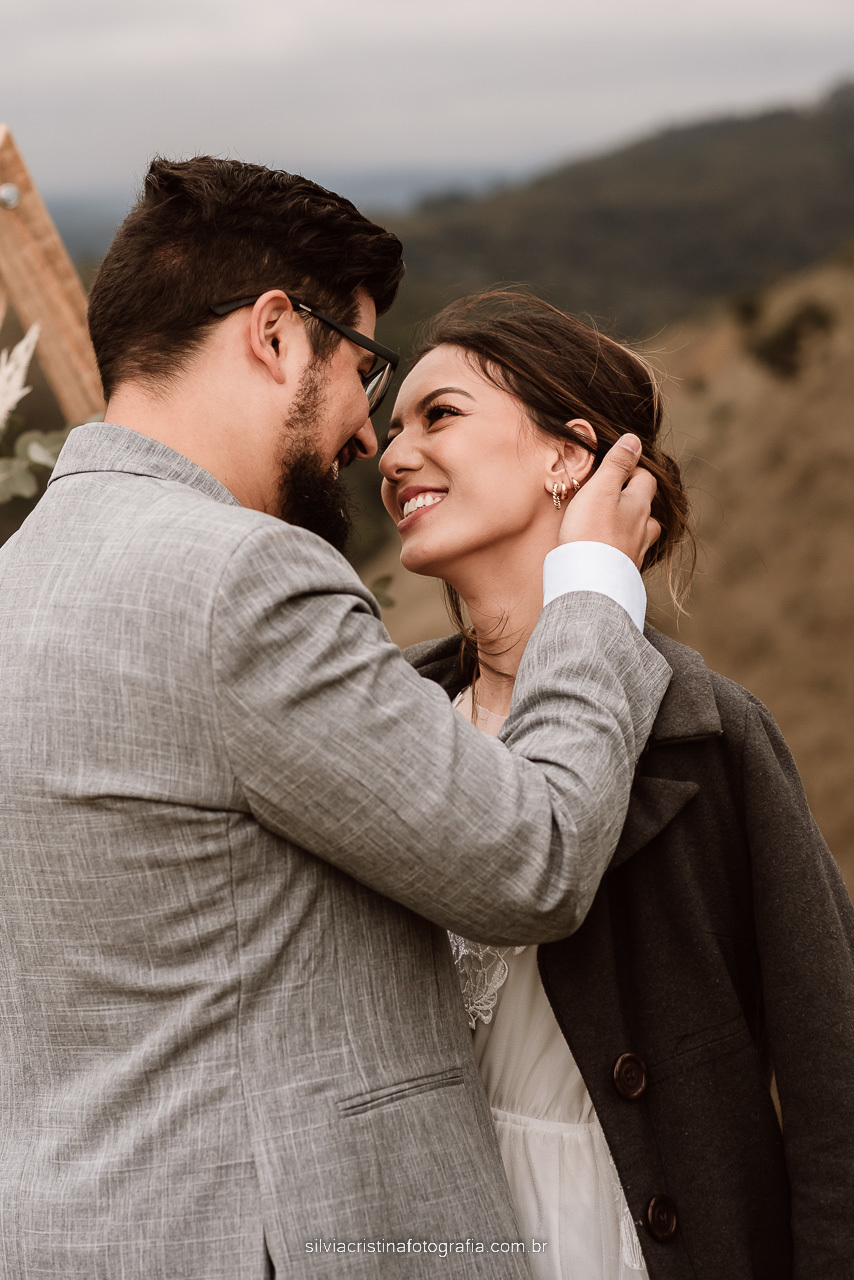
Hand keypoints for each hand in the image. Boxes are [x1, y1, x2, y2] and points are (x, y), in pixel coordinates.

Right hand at [558, 435, 659, 568]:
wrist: (589, 581)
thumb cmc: (591, 531)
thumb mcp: (602, 488)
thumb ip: (617, 463)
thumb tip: (634, 440)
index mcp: (639, 504)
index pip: (646, 478)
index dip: (632, 469)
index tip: (615, 467)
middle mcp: (643, 528)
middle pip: (648, 507)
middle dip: (636, 497)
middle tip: (614, 494)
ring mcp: (636, 551)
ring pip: (643, 533)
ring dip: (634, 525)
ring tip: (617, 523)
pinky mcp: (625, 571)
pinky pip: (630, 554)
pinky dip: (624, 547)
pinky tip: (611, 550)